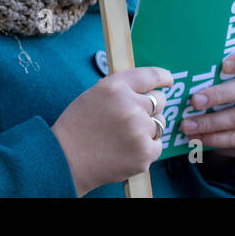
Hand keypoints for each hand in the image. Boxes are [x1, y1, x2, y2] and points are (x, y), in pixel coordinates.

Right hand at [50, 65, 173, 196]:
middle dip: (150, 107)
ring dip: (147, 128)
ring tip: (125, 136)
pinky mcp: (144, 153)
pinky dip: (147, 147)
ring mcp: (139, 130)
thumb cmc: (78, 126)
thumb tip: (146, 89)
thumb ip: (121, 89)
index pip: (150, 75)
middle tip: (133, 118)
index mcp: (116, 87)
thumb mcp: (95, 94)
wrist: (66, 160)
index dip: (163, 77)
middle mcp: (130, 105)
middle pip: (159, 101)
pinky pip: (158, 145)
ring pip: (159, 124)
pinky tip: (128, 149)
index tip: (168, 81)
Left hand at [178, 43, 234, 158]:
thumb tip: (178, 68)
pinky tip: (195, 137)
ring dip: (210, 121)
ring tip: (186, 124)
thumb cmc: (224, 90)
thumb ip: (210, 71)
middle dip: (218, 95)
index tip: (224, 65)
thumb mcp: (222, 78)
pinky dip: (214, 138)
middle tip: (193, 100)